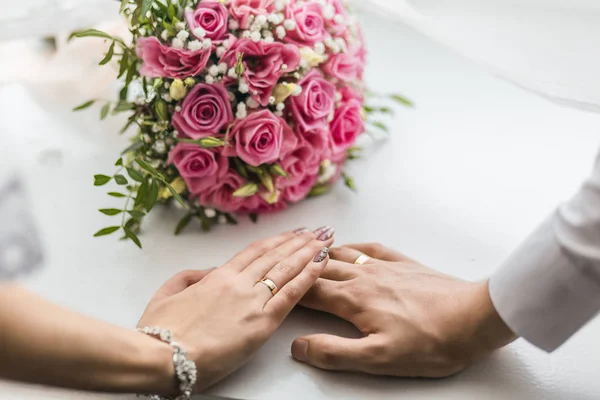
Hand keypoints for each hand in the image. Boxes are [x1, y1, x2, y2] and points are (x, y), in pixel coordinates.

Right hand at [137, 227, 334, 392]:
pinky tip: (322, 264)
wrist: (161, 356)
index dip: (276, 241)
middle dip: (299, 242)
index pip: (254, 252)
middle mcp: (239, 283)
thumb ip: (189, 277)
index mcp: (217, 277)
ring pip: (287, 270)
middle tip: (317, 231)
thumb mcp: (167, 294)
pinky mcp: (262, 323)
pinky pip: (291, 294)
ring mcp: (252, 301)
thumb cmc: (159, 331)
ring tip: (326, 240)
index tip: (292, 233)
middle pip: (276, 256)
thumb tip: (208, 273)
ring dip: (309, 253)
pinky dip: (309, 276)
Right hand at [292, 243, 516, 377]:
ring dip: (322, 252)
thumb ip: (334, 352)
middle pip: (322, 268)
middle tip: (282, 261)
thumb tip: (299, 346)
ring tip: (307, 248)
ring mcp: (385, 267)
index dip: (288, 289)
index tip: (271, 286)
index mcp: (353, 300)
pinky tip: (352, 246)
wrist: (473, 318)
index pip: (310, 292)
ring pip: (344, 254)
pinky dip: (355, 246)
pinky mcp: (405, 264)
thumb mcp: (378, 359)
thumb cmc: (430, 342)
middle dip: (300, 266)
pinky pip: (373, 248)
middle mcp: (364, 277)